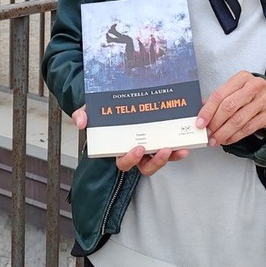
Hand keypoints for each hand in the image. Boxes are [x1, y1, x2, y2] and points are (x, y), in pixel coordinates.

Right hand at [71, 106, 189, 174]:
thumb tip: (80, 122)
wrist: (114, 99)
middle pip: (145, 167)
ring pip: (160, 160)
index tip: (139, 148)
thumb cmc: (103, 111)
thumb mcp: (90, 110)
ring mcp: (149, 148)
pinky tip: (185, 143)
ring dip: (170, 157)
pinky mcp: (160, 140)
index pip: (124, 161)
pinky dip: (178, 149)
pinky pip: (170, 150)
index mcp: (118, 148)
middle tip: (163, 150)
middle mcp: (135, 152)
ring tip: (179, 148)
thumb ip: (83, 114)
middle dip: (156, 161)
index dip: (131, 158)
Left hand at [196, 70, 265, 145]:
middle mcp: (254, 87)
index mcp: (242, 78)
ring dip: (223, 133)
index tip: (200, 122)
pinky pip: (248, 128)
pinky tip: (227, 140)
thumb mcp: (236, 91)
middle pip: (229, 106)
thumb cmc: (251, 95)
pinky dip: (235, 136)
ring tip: (215, 139)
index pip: (220, 94)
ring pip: (238, 120)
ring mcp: (263, 101)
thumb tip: (201, 112)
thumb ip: (220, 99)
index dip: (207, 110)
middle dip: (215, 123)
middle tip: (207, 133)